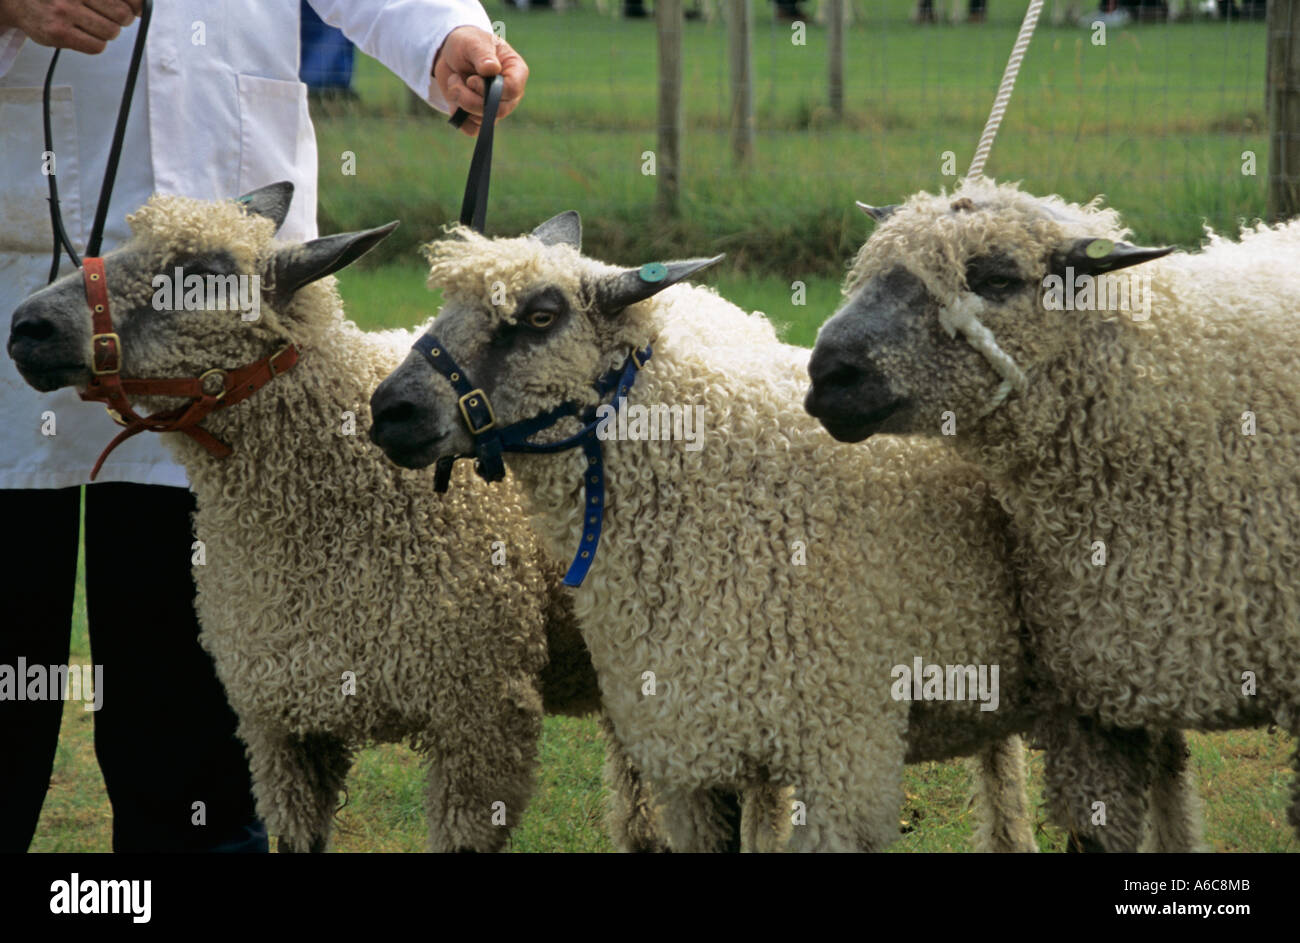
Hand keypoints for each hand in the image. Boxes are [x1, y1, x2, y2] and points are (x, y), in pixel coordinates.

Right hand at [0, 0, 140, 54]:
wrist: (18, 0)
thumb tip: (141, 8)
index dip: (135, 6)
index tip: (134, 9)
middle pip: (123, 15)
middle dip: (121, 19)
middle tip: (107, 17)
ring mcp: (65, 12)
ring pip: (111, 32)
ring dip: (107, 32)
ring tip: (90, 24)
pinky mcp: (59, 33)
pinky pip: (97, 47)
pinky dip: (96, 43)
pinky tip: (83, 35)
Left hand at [432, 26, 528, 135]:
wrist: (449, 55)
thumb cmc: (467, 43)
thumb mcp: (473, 43)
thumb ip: (483, 55)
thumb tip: (492, 69)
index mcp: (516, 72)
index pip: (512, 90)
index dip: (491, 90)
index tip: (472, 79)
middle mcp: (510, 94)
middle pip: (498, 111)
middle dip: (471, 100)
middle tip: (456, 83)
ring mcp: (496, 108)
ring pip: (482, 121)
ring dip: (461, 102)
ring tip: (455, 82)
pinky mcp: (479, 118)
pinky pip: (472, 129)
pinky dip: (458, 116)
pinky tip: (454, 99)